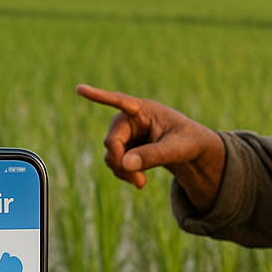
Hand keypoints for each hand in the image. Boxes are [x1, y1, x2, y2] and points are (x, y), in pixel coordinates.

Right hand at [76, 83, 225, 213]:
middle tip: (137, 180)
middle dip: (121, 162)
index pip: (119, 101)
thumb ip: (153, 155)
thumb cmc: (189, 142)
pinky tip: (139, 180)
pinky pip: (116, 163)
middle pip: (112, 140)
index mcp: (144, 110)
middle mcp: (131, 119)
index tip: (79, 88)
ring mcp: (126, 134)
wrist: (192, 151)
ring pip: (112, 154)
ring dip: (122, 171)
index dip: (99, 96)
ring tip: (141, 183)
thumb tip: (125, 164)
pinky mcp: (126, 148)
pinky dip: (124, 174)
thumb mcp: (177, 149)